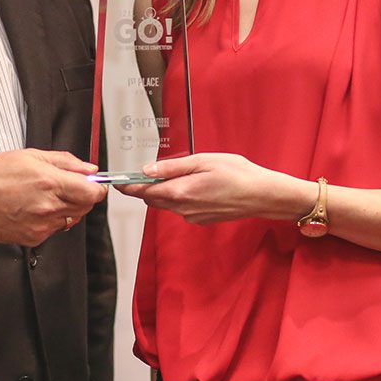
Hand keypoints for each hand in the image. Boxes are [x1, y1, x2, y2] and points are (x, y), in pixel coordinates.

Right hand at [0, 149, 107, 245]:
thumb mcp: (30, 156)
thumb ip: (64, 161)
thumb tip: (88, 168)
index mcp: (50, 182)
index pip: (93, 192)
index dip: (96, 186)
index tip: (91, 182)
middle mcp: (49, 207)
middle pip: (86, 206)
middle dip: (82, 195)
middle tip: (65, 185)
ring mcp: (42, 225)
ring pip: (72, 218)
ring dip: (67, 207)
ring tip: (44, 196)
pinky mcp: (35, 238)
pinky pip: (55, 229)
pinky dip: (51, 219)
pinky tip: (34, 208)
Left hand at [118, 152, 307, 224]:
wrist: (263, 196)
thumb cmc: (238, 174)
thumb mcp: (203, 161)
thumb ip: (173, 167)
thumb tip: (147, 170)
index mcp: (181, 192)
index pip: (144, 192)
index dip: (128, 187)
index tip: (117, 182)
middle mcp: (183, 208)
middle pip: (152, 199)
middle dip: (144, 188)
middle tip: (140, 174)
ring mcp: (192, 216)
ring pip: (166, 204)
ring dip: (161, 193)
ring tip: (166, 176)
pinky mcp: (201, 219)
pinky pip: (180, 208)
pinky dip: (176, 197)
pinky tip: (189, 185)